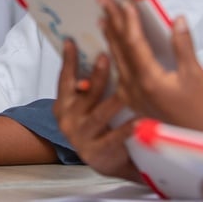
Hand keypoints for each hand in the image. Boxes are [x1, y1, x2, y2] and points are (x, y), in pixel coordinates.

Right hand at [54, 39, 140, 181]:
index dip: (68, 60)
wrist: (106, 161)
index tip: (71, 41)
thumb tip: (97, 53)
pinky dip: (127, 129)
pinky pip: (114, 138)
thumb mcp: (85, 106)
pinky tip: (139, 120)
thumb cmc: (98, 126)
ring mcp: (80, 137)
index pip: (64, 78)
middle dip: (97, 75)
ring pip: (100, 114)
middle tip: (106, 57)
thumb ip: (86, 86)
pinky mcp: (96, 152)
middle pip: (85, 94)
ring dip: (114, 100)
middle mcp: (68, 120)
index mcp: (63, 105)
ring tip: (127, 87)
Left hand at [99, 0, 202, 135]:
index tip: (124, 2)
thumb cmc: (200, 110)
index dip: (128, 20)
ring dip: (111, 37)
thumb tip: (177, 20)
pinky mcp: (132, 99)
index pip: (134, 42)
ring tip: (103, 18)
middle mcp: (134, 87)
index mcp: (149, 80)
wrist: (200, 138)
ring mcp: (131, 94)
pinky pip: (119, 71)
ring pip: (117, 59)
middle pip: (120, 47)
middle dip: (112, 21)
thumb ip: (183, 45)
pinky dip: (115, 54)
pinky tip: (111, 45)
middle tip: (102, 1)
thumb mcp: (195, 75)